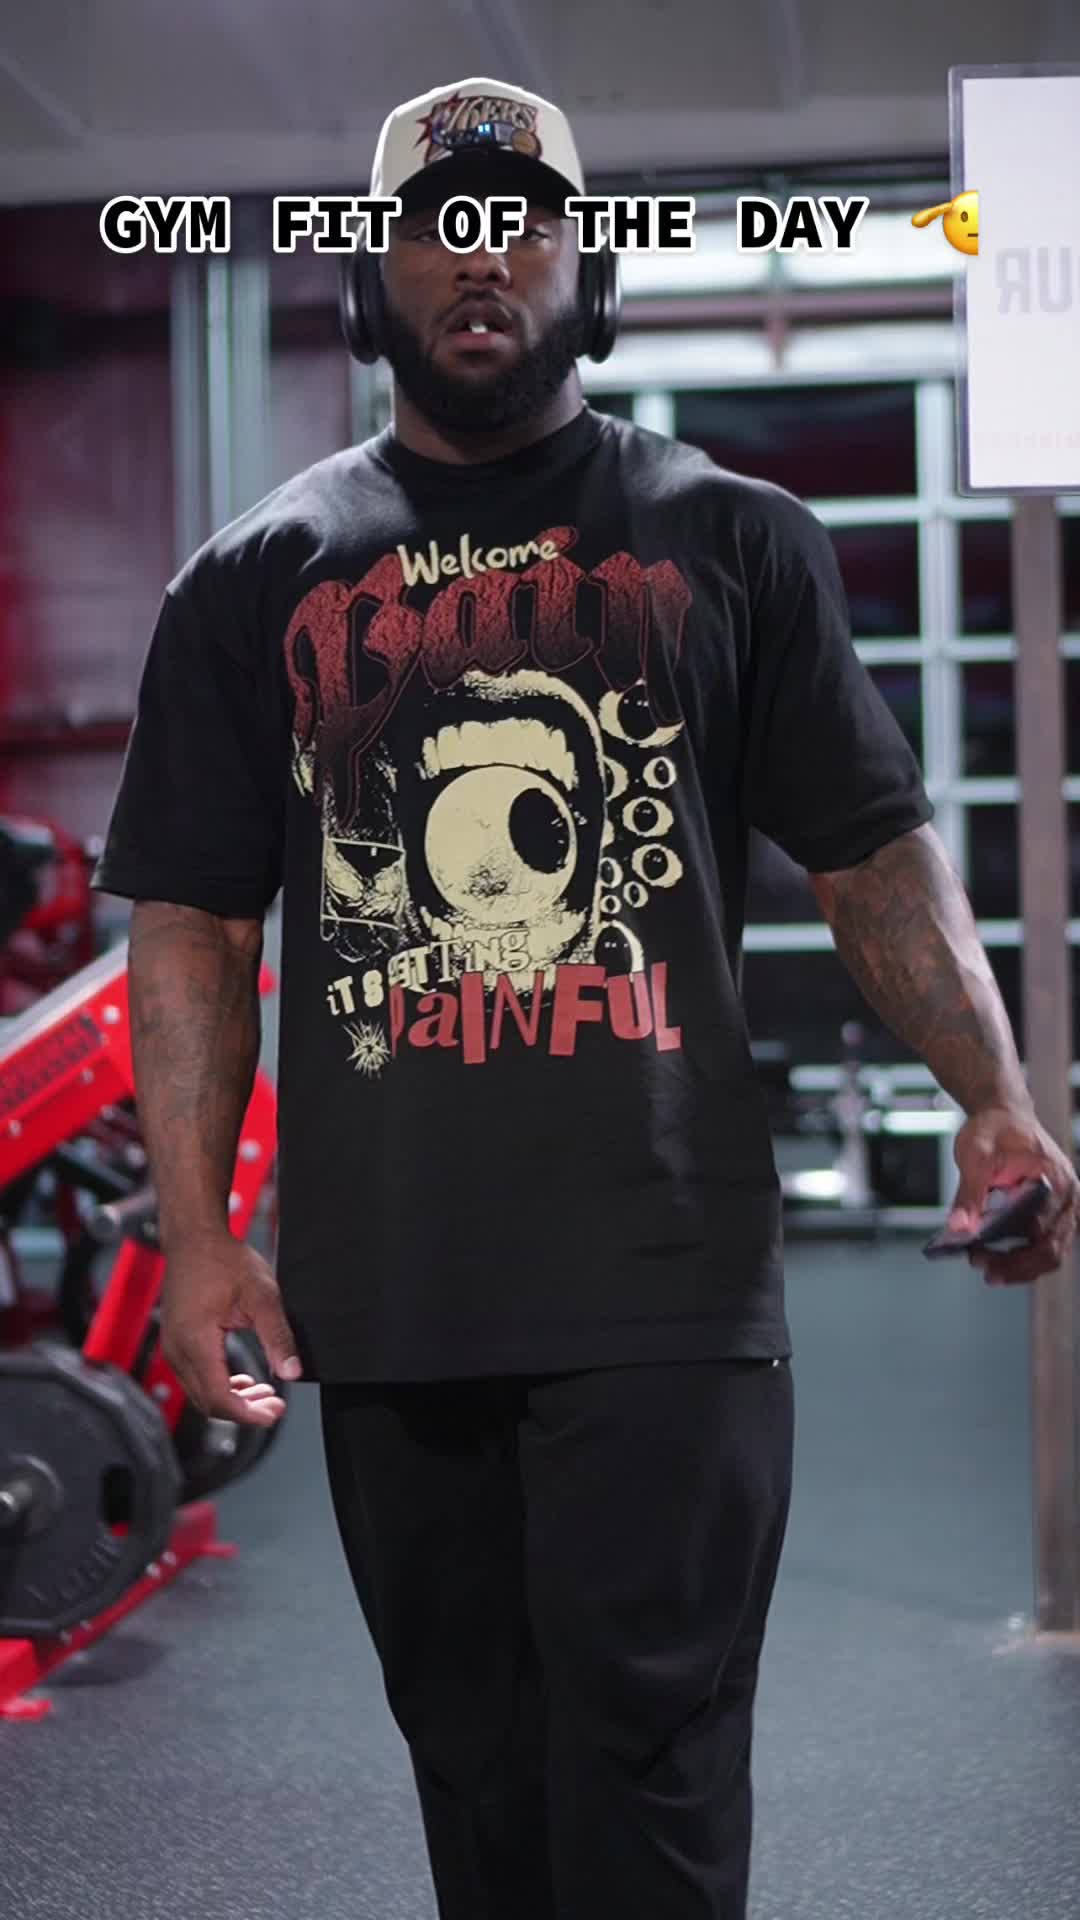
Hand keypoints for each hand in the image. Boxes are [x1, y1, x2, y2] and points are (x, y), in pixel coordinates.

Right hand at [159, 1230, 302, 1423]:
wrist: (194, 1239)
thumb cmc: (223, 1260)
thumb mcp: (261, 1296)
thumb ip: (277, 1337)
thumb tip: (292, 1373)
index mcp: (196, 1342)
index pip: (219, 1398)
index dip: (248, 1414)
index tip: (274, 1414)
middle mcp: (178, 1351)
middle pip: (208, 1403)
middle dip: (244, 1411)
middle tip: (275, 1407)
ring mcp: (173, 1348)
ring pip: (201, 1393)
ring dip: (233, 1400)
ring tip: (266, 1395)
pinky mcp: (176, 1343)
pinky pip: (196, 1378)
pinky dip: (220, 1385)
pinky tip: (244, 1381)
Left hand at [949, 1105, 1079, 1285]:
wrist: (1003, 1113)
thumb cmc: (997, 1127)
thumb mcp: (976, 1155)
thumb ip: (969, 1194)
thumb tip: (959, 1228)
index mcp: (1057, 1183)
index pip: (1043, 1235)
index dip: (1014, 1256)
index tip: (980, 1257)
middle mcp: (1066, 1199)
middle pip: (1049, 1251)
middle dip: (1015, 1266)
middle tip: (981, 1267)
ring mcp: (1060, 1207)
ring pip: (1047, 1252)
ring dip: (1016, 1263)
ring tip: (982, 1260)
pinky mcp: (1049, 1212)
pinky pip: (1039, 1242)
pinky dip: (1018, 1252)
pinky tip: (990, 1252)